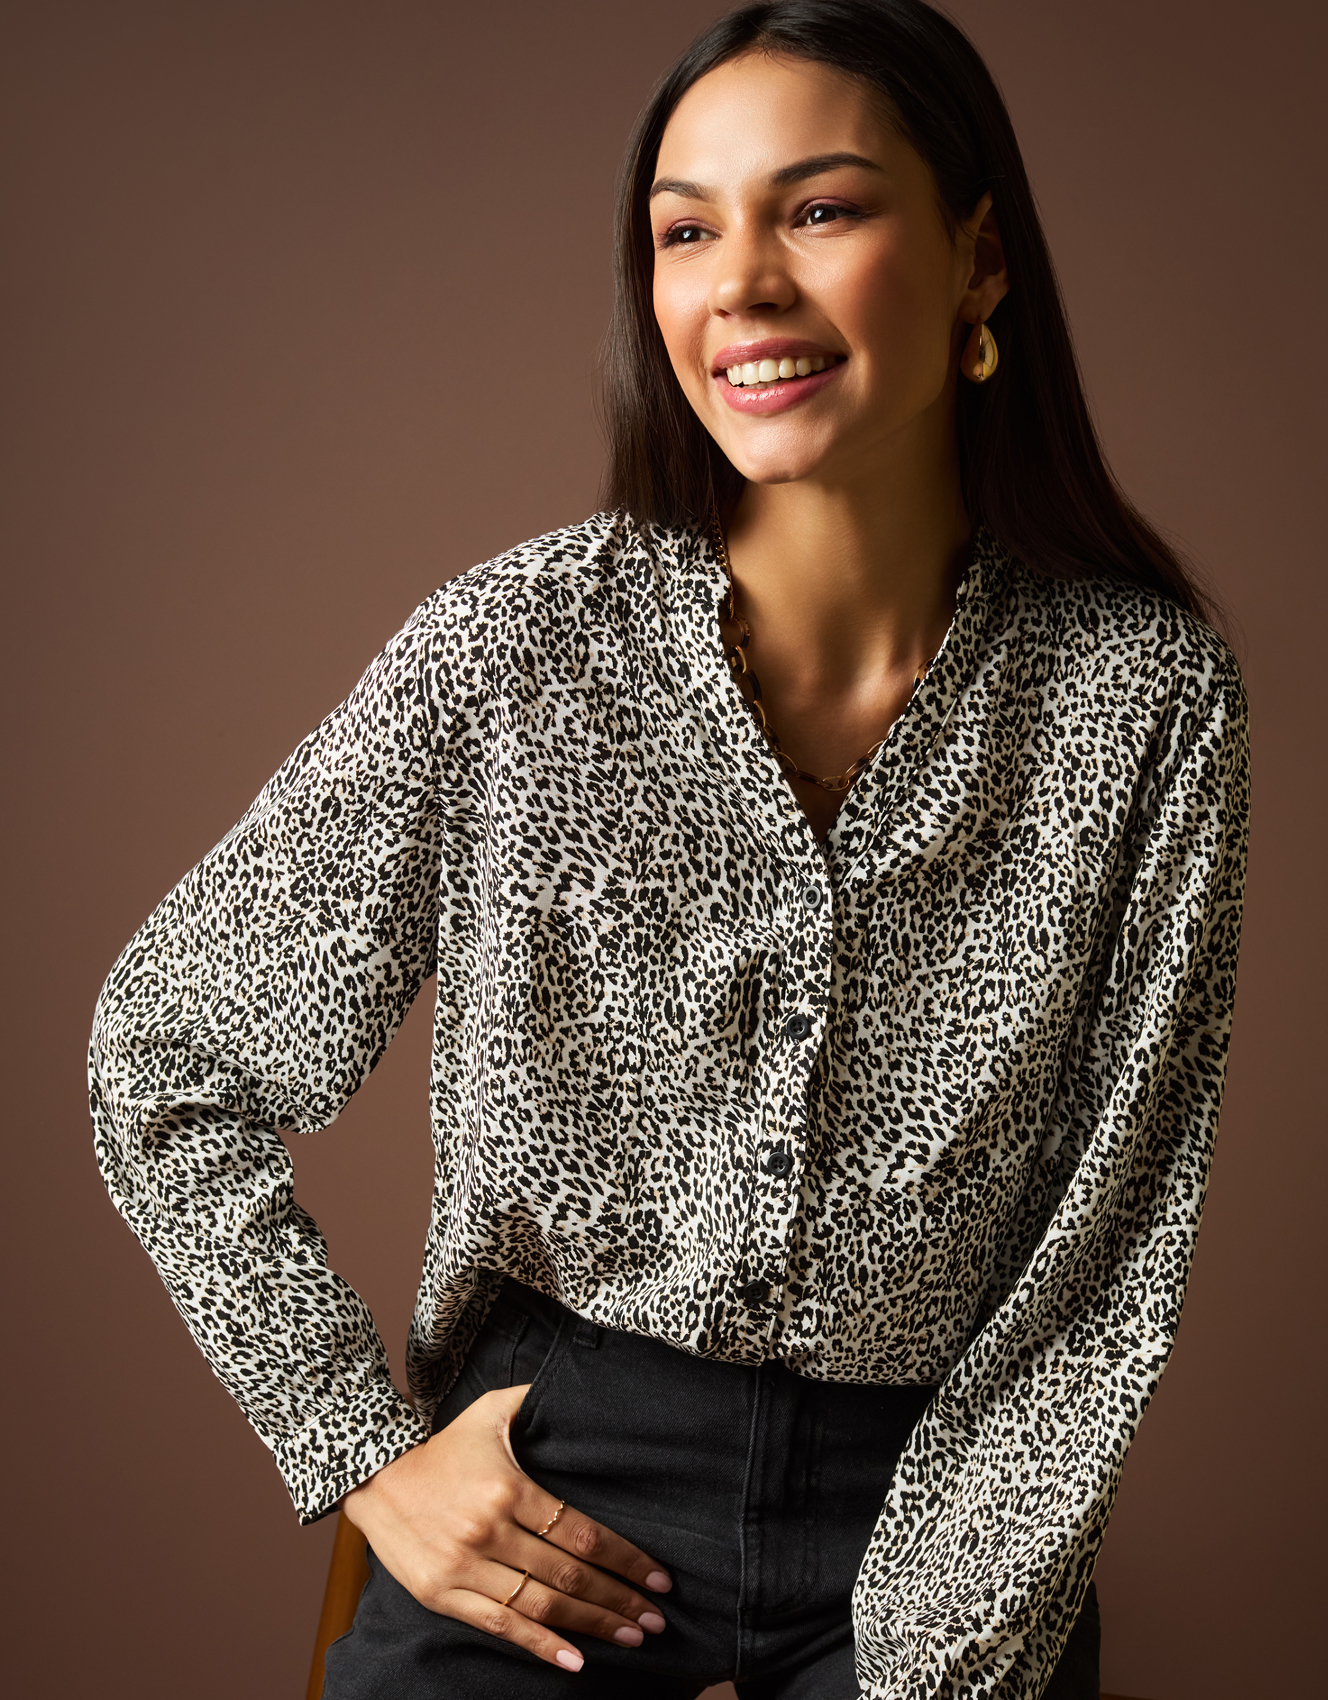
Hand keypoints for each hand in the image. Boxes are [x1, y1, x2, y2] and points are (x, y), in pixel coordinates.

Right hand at [342, 1384, 671, 1671]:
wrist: (374, 1477)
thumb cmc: (443, 1446)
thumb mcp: (490, 1411)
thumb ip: (535, 1401)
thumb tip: (580, 1384)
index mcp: (507, 1487)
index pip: (581, 1531)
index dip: (625, 1559)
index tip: (658, 1579)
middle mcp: (488, 1530)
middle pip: (569, 1573)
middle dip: (619, 1598)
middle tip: (657, 1618)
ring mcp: (464, 1566)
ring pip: (541, 1604)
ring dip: (592, 1625)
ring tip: (632, 1637)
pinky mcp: (442, 1595)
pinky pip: (500, 1626)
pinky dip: (540, 1645)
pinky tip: (575, 1660)